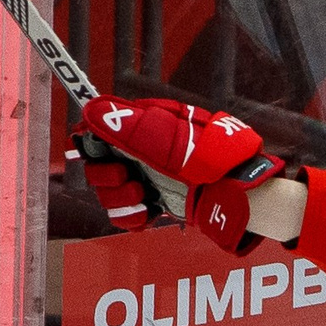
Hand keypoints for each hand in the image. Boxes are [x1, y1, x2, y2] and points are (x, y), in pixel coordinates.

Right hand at [69, 97, 288, 249]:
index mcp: (142, 127)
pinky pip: (125, 215)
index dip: (86, 140)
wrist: (239, 195)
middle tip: (126, 176)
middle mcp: (141, 153)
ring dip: (119, 198)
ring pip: (108, 192)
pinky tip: (147, 212)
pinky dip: (131, 217)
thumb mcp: (167, 136)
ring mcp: (148, 179)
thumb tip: (89, 107)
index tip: (87, 150)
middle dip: (104, 175)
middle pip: (95, 165)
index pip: (98, 128)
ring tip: (144, 196)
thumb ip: (125, 124)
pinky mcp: (157, 203)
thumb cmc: (211, 158)